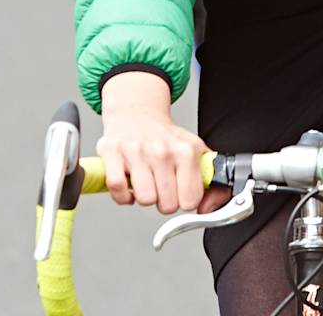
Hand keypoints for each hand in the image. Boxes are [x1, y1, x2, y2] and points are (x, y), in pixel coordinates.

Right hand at [98, 72, 207, 215]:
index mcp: (186, 151)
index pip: (190, 201)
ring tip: (146, 181)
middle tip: (161, 184)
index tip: (180, 191)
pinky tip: (129, 183)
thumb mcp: (195, 152)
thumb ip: (210, 183)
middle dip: (164, 200)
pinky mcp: (112, 152)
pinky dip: (122, 194)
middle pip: (167, 205)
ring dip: (144, 196)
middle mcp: (161, 150)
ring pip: (145, 199)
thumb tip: (208, 208)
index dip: (184, 200)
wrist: (136, 114)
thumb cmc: (164, 137)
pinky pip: (118, 190)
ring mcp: (136, 150)